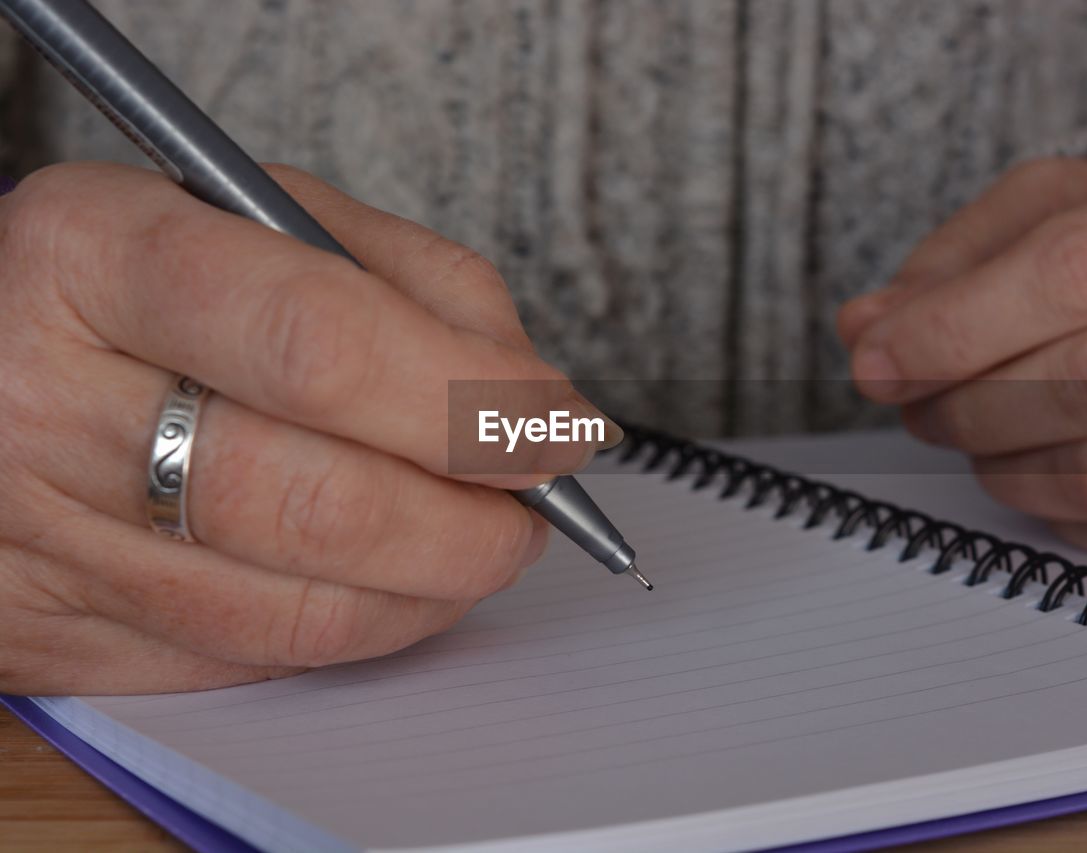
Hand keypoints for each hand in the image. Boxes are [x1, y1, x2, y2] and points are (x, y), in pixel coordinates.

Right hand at [0, 162, 616, 693]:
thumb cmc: (136, 278)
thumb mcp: (259, 215)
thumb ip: (413, 280)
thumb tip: (532, 397)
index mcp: (95, 256)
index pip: (320, 344)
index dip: (468, 400)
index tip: (557, 425)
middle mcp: (44, 403)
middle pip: (317, 500)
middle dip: (473, 519)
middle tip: (537, 502)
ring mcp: (38, 538)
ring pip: (296, 610)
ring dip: (434, 585)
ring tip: (482, 538)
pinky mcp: (49, 634)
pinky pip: (250, 659)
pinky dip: (359, 625)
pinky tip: (392, 576)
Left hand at [838, 147, 1086, 563]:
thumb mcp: (1066, 206)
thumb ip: (961, 256)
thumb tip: (867, 327)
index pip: (1074, 272)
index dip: (953, 328)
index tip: (874, 361)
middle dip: (966, 406)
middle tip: (915, 402)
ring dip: (1001, 466)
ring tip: (973, 429)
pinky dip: (1057, 512)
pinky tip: (1042, 466)